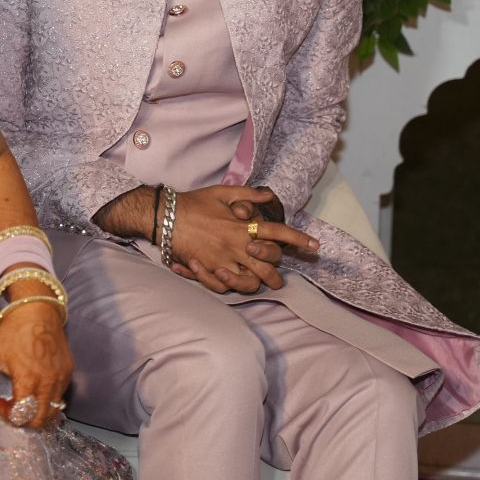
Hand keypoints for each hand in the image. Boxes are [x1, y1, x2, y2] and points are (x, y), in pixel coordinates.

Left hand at [0, 294, 70, 429]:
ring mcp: (61, 378)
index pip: (20, 416)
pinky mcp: (68, 372)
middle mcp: (48, 383)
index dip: (7, 415)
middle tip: (12, 405)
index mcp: (27, 380)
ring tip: (25, 399)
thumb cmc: (12, 332)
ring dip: (37, 412)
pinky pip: (60, 396)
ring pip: (53, 411)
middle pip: (39, 420)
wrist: (37, 309)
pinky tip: (36, 388)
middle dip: (24, 420)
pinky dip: (48, 400)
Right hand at [167, 184, 318, 294]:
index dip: (298, 239)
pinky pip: (225, 286)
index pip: (277, 233)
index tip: (314, 246)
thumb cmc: (193, 203)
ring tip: (260, 285)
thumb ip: (247, 195)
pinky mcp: (208, 269)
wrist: (165, 216)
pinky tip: (232, 282)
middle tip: (279, 279)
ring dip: (257, 284)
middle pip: (267, 266)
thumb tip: (269, 196)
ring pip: (249, 282)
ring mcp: (223, 260)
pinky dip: (229, 286)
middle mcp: (236, 245)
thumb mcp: (222, 193)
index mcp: (242, 226)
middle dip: (277, 275)